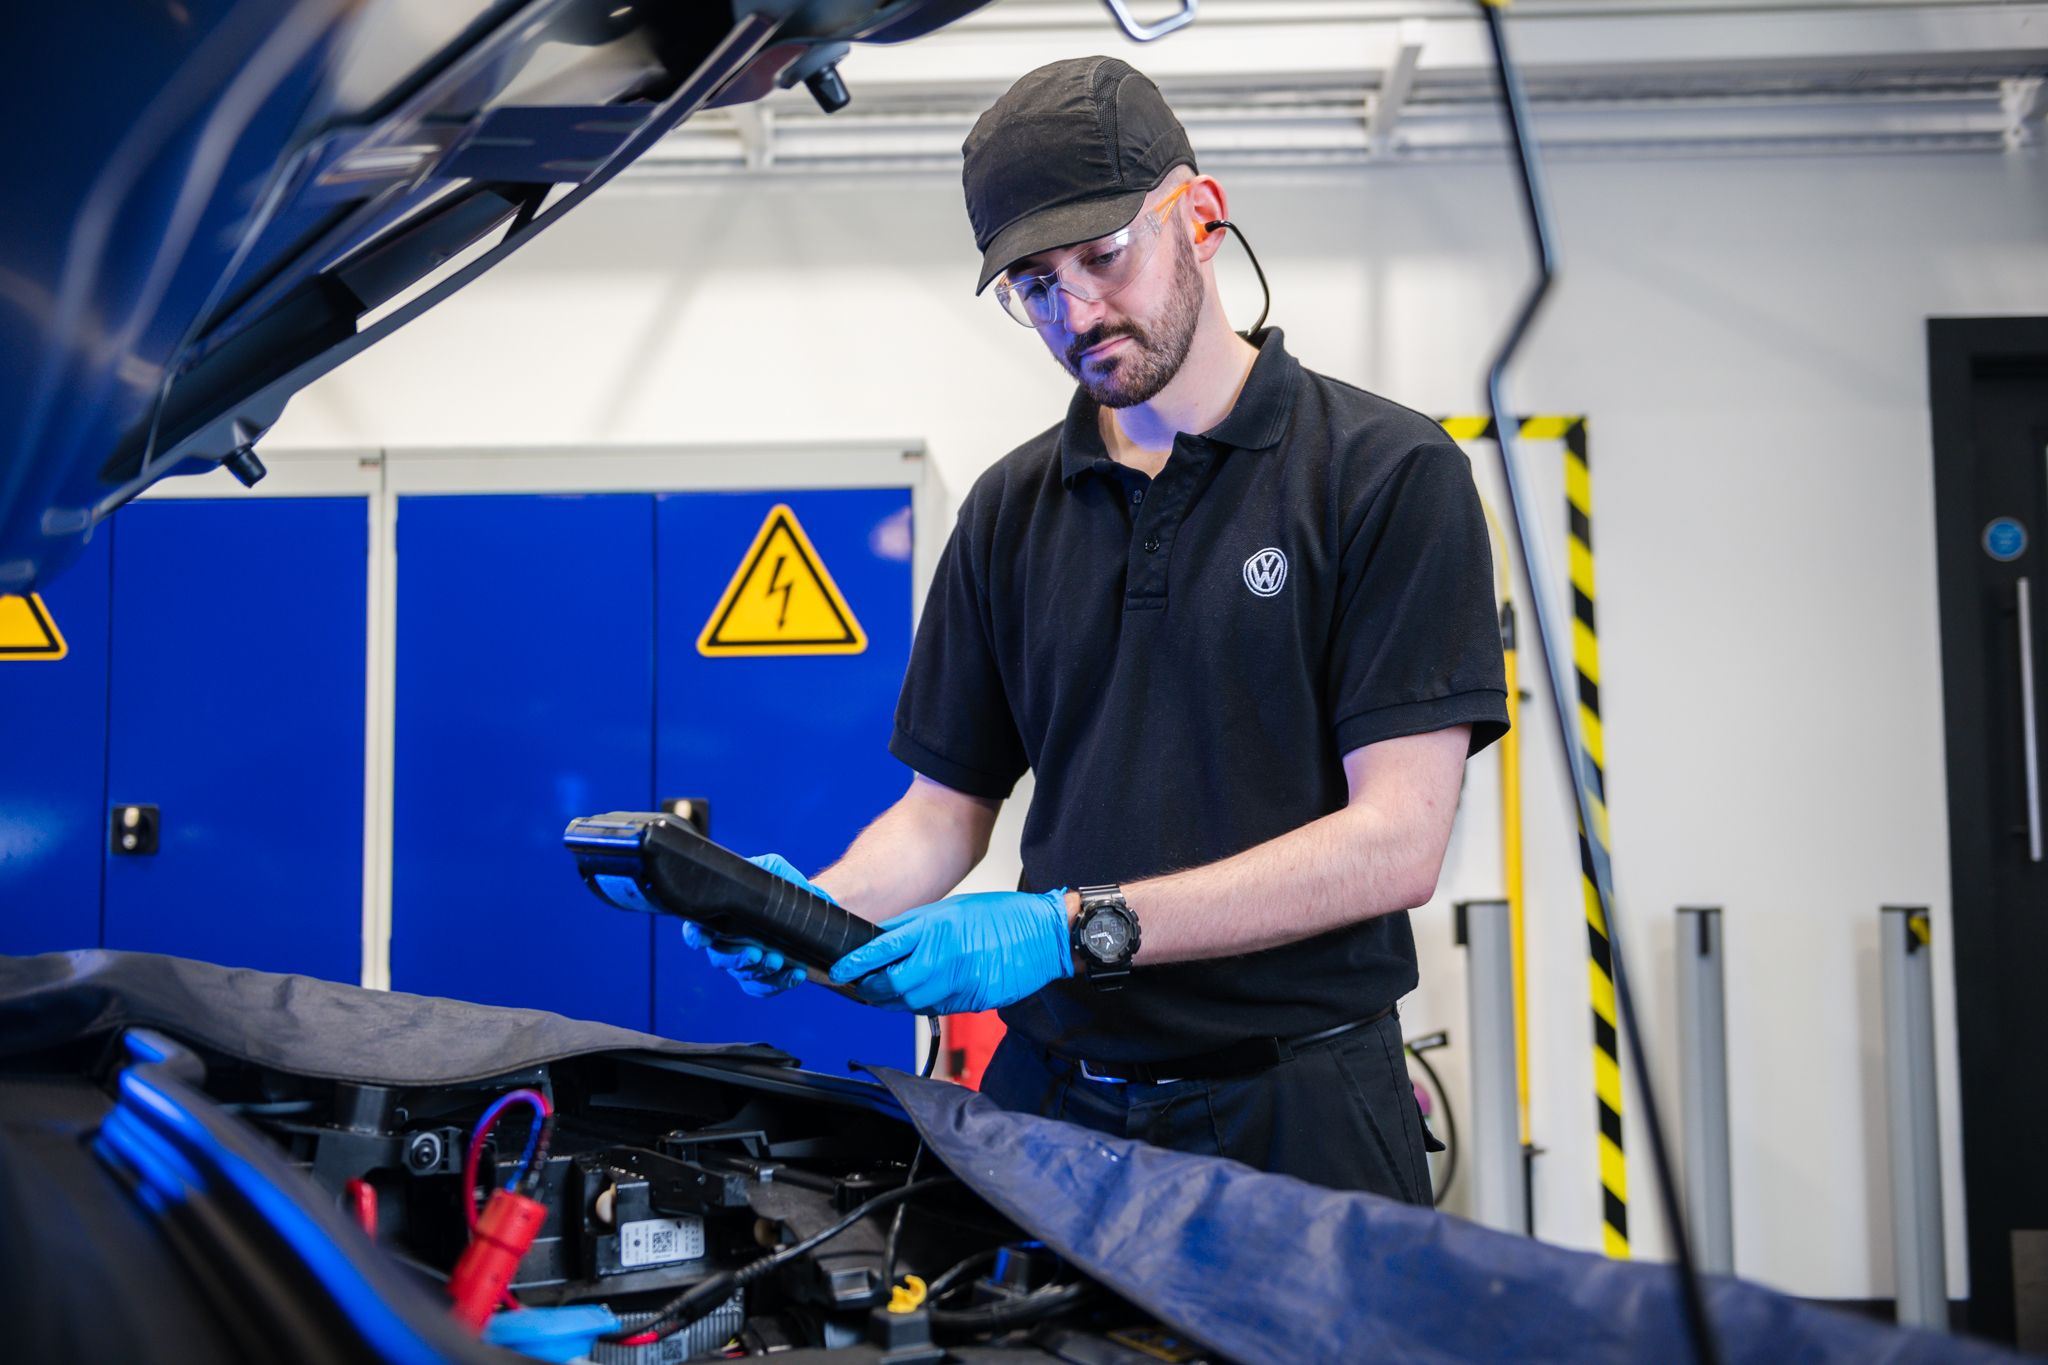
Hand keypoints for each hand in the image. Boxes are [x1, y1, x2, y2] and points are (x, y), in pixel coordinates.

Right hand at [681, 854, 834, 997]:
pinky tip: (798, 973)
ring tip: (779, 960)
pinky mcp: (763, 980)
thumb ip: (763, 869)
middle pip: (720, 960)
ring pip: (744, 975)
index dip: (695, 936)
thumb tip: (758, 873)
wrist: (810, 911)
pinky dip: (782, 982)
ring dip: (762, 971)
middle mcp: (726, 944)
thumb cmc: (783, 888)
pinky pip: (766, 988)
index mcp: (721, 917)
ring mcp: (744, 964)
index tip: (704, 939)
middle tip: (756, 953)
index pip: (697, 929)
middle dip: (736, 959)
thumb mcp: (773, 869)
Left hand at [828, 889, 1070, 1014]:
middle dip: (868, 988)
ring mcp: (956, 984)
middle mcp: (941, 959)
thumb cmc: (1000, 916)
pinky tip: (912, 996)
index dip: (854, 965)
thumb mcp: (950, 909)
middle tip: (858, 984)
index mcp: (934, 930)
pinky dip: (915, 1005)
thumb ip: (914, 926)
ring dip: (889, 1000)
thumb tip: (882, 938)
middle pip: (889, 984)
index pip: (881, 951)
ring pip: (907, 1003)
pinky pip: (932, 1009)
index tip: (838, 971)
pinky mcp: (968, 1002)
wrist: (1043, 936)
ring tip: (880, 992)